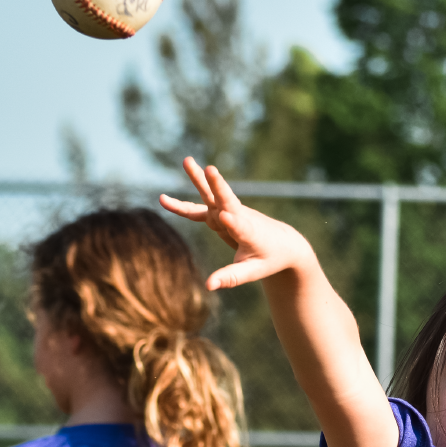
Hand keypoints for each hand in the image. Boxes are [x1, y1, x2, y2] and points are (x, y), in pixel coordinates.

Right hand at [159, 159, 316, 290]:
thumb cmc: (269, 258)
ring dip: (198, 180)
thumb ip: (231, 278)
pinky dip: (182, 207)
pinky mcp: (220, 214)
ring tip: (187, 160)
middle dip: (219, 186)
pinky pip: (197, 211)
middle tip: (211, 170)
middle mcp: (239, 216)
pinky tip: (163, 199)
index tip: (224, 216)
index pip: (240, 226)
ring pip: (211, 195)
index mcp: (250, 231)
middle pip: (227, 199)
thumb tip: (208, 286)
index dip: (233, 221)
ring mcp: (229, 212)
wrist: (282, 242)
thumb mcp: (252, 271)